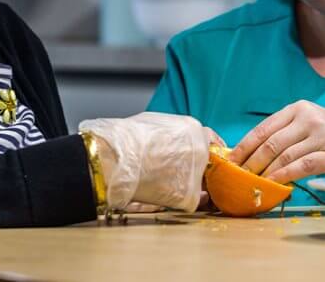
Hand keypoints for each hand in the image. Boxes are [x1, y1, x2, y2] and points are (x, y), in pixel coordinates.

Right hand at [79, 112, 209, 211]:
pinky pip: (189, 200)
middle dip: (197, 168)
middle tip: (180, 172)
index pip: (210, 140)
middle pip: (206, 162)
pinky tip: (164, 194)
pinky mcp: (188, 197)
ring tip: (168, 183)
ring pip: (198, 183)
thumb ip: (175, 132)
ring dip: (189, 185)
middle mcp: (201, 152)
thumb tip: (177, 138)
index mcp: (194, 130)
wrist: (114, 161)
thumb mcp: (156, 124)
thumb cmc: (128, 140)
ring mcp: (196, 175)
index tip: (206, 156)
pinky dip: (179, 200)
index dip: (206, 149)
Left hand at [229, 100, 324, 183]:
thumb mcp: (308, 123)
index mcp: (298, 109)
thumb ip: (284, 133)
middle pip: (271, 143)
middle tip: (239, 176)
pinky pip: (303, 166)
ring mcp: (323, 136)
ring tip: (254, 183)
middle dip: (251, 162)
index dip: (244, 146)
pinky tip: (275, 183)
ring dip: (266, 172)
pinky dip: (286, 176)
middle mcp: (309, 118)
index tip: (231, 160)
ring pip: (285, 156)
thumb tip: (250, 153)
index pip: (263, 128)